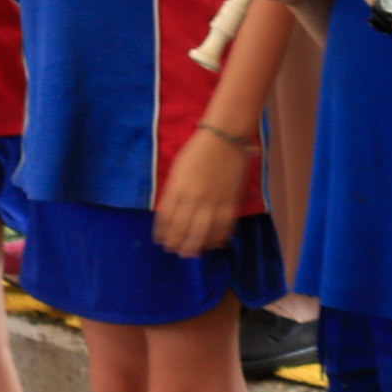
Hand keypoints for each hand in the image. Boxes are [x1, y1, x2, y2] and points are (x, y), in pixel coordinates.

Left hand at [152, 123, 250, 256]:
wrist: (224, 138)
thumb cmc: (197, 151)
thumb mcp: (178, 170)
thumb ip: (173, 192)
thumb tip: (170, 213)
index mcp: (177, 189)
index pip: (166, 218)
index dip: (162, 233)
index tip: (161, 241)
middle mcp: (193, 198)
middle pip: (182, 229)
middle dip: (176, 243)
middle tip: (174, 251)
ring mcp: (212, 202)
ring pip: (202, 233)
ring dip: (194, 246)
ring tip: (190, 253)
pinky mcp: (230, 202)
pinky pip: (223, 227)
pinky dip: (217, 238)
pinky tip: (213, 244)